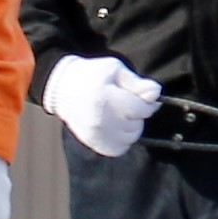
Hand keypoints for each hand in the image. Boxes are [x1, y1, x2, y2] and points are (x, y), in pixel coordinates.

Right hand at [41, 53, 163, 158]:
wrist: (61, 88)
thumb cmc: (91, 75)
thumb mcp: (114, 70)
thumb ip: (137, 82)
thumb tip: (156, 94)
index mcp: (106, 98)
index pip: (142, 109)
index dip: (146, 102)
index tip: (139, 96)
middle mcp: (101, 120)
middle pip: (137, 124)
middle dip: (136, 114)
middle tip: (124, 103)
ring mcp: (95, 134)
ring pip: (130, 138)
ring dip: (131, 127)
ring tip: (119, 115)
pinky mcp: (92, 143)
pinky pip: (118, 149)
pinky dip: (122, 140)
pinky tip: (115, 127)